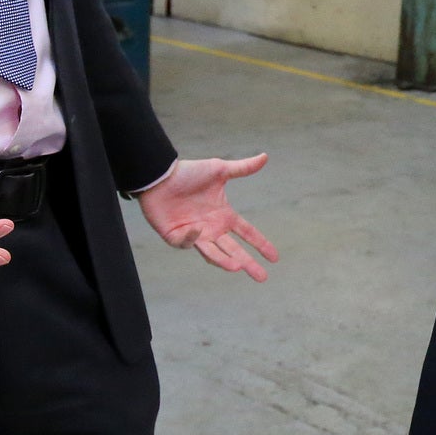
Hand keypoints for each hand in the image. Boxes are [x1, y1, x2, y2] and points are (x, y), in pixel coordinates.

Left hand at [138, 155, 277, 280]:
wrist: (160, 176)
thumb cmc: (188, 173)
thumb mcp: (219, 169)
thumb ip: (242, 168)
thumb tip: (265, 156)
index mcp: (224, 216)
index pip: (247, 233)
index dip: (261, 244)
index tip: (274, 258)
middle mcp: (212, 229)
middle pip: (233, 251)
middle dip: (248, 264)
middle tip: (262, 278)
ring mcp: (195, 235)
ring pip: (212, 253)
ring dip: (224, 261)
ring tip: (237, 267)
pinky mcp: (176, 237)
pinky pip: (186, 242)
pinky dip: (192, 238)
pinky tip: (197, 230)